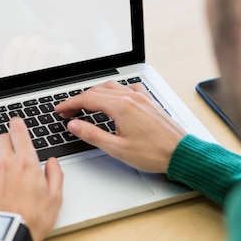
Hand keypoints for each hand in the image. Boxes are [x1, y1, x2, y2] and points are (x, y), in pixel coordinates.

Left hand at [0, 117, 63, 240]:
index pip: (19, 132)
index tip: (17, 123)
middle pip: (2, 137)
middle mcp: (6, 163)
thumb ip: (55, 176)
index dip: (17, 123)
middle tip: (10, 142)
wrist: (7, 238)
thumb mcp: (55, 199)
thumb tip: (53, 163)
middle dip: (7, 137)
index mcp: (27, 163)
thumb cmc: (31, 221)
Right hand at [55, 81, 184, 172]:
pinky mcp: (149, 101)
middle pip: (97, 91)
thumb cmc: (154, 153)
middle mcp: (131, 97)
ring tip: (86, 104)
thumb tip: (74, 125)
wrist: (181, 154)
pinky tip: (115, 97)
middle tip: (68, 111)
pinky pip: (129, 87)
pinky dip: (116, 90)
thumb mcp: (117, 149)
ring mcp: (141, 97)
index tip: (59, 109)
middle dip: (79, 99)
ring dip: (95, 93)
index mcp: (121, 107)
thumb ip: (92, 134)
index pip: (87, 99)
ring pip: (112, 86)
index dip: (69, 104)